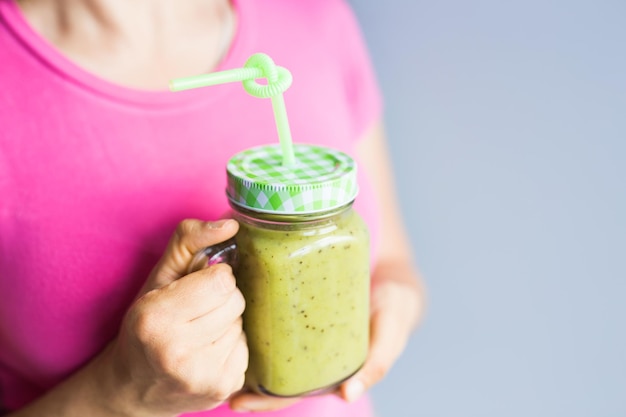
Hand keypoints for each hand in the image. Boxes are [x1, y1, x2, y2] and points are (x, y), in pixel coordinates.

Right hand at [104, 219, 247, 416]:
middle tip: (195, 313)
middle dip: (220, 301)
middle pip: (236, 301)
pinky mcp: (222, 389)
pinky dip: (231, 345)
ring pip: (241, 324)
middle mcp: (177, 353)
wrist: (133, 387)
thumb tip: (230, 225)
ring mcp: (202, 377)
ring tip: (198, 334)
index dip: (211, 279)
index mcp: (156, 319)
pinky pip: (246, 347)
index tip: (193, 289)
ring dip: (225, 324)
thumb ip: (190, 240)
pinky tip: (207, 352)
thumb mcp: (159, 277)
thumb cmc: (145, 325)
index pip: (222, 280)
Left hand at [229, 261, 423, 412]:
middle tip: (213, 373)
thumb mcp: (390, 332)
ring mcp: (299, 325)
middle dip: (240, 374)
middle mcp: (306, 349)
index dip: (265, 400)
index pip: (289, 390)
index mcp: (325, 367)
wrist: (393, 276)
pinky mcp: (295, 297)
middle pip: (268, 368)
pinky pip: (269, 307)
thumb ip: (378, 362)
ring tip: (210, 338)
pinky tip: (230, 303)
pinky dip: (250, 311)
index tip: (237, 402)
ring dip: (239, 344)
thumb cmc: (392, 308)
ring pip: (264, 340)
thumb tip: (349, 394)